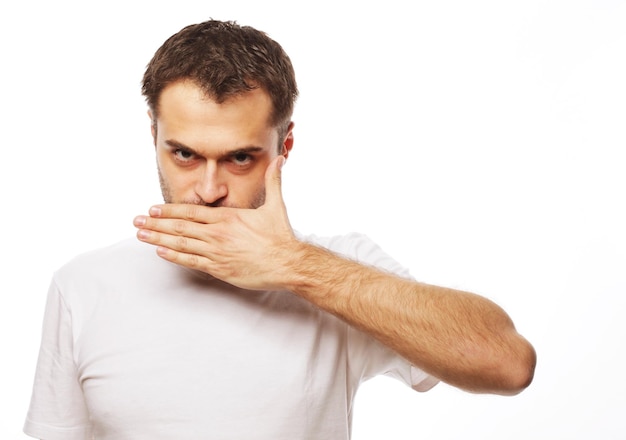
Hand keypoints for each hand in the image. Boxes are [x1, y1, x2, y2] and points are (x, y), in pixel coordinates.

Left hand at [133, 156, 298, 289]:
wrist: (288, 263)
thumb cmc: (281, 237)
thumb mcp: (276, 205)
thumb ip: (273, 181)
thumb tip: (279, 160)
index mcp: (228, 217)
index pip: (191, 211)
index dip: (169, 209)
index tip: (153, 208)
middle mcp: (218, 234)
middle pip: (180, 226)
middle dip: (155, 223)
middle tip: (137, 220)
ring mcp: (216, 252)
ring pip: (181, 244)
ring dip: (158, 238)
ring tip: (141, 234)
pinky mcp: (219, 269)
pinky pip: (191, 262)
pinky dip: (174, 256)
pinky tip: (161, 251)